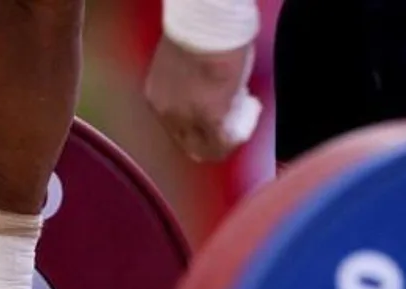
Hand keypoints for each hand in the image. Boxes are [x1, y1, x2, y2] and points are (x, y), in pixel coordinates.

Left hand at [144, 36, 256, 162]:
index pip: (174, 128)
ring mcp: (188, 119)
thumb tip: (205, 90)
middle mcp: (167, 113)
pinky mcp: (211, 119)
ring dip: (226, 137)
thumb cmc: (197, 31)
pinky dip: (237, 137)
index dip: (197, 127)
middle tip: (232, 124)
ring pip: (206, 148)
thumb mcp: (181, 63)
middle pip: (188, 143)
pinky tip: (249, 117)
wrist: (207, 22)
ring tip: (243, 116)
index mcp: (156, 96)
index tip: (215, 115)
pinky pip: (223, 144)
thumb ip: (188, 83)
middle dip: (211, 138)